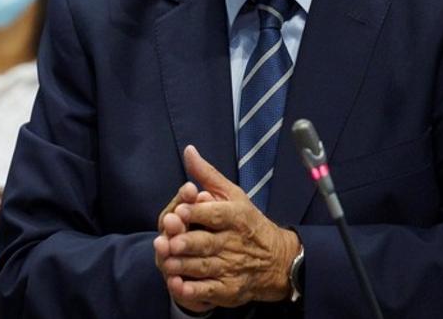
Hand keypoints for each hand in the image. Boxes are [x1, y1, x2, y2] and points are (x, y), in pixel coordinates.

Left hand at [160, 145, 299, 307]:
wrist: (277, 260)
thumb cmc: (247, 223)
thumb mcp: (232, 195)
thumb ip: (207, 175)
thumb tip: (188, 150)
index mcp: (235, 217)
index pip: (215, 214)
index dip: (197, 213)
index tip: (180, 210)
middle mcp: (233, 243)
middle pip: (208, 243)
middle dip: (188, 242)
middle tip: (169, 241)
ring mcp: (231, 267)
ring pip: (205, 267)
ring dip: (185, 266)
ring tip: (166, 262)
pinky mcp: (228, 289)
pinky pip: (209, 291)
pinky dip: (193, 291)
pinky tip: (178, 286)